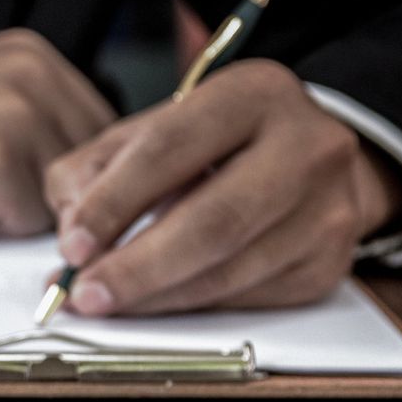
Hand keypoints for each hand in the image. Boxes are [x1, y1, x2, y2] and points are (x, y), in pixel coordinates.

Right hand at [0, 30, 115, 235]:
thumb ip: (45, 129)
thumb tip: (116, 186)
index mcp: (33, 54)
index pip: (107, 139)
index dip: (70, 179)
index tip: (11, 180)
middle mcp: (31, 72)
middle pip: (93, 173)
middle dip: (48, 197)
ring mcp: (13, 114)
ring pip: (65, 203)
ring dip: (16, 215)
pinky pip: (29, 225)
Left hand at [42, 59, 401, 315]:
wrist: (305, 160)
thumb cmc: (210, 146)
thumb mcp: (151, 131)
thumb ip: (95, 171)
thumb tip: (73, 235)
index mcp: (252, 93)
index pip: (169, 150)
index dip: (113, 204)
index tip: (71, 248)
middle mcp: (306, 145)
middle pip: (212, 222)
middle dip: (136, 267)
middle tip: (84, 294)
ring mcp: (328, 208)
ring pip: (231, 270)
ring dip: (156, 297)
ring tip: (106, 304)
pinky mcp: (330, 262)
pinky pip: (250, 298)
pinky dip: (191, 308)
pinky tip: (155, 304)